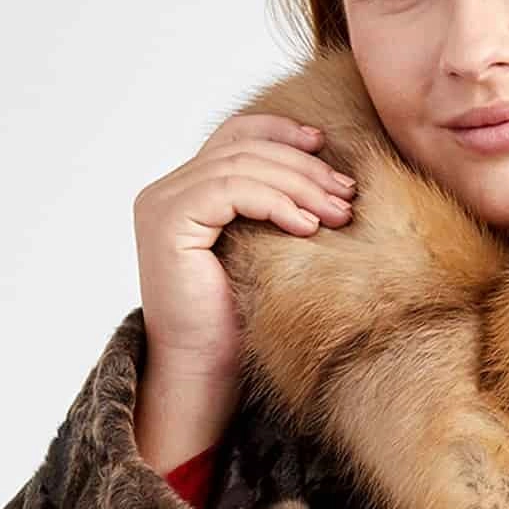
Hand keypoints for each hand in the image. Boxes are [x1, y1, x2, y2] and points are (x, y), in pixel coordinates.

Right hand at [129, 112, 358, 463]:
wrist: (204, 376)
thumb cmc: (237, 328)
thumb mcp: (266, 256)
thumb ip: (276, 213)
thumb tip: (333, 182)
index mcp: (185, 193)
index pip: (234, 139)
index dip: (280, 132)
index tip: (326, 146)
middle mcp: (166, 192)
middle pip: (242, 149)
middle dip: (302, 166)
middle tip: (346, 192)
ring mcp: (162, 205)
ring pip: (240, 166)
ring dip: (297, 185)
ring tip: (338, 212)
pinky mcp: (168, 222)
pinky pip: (229, 190)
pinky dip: (274, 202)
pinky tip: (307, 227)